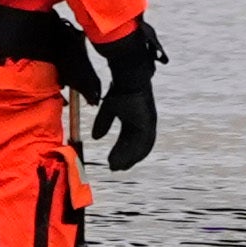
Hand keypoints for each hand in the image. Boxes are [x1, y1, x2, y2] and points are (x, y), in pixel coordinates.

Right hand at [94, 25, 164, 174]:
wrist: (128, 78)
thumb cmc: (118, 89)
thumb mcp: (108, 109)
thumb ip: (103, 123)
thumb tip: (95, 138)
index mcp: (134, 119)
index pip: (128, 139)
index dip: (121, 151)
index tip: (112, 162)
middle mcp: (143, 123)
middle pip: (135, 146)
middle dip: (125, 157)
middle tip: (116, 168)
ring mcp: (148, 123)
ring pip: (140, 147)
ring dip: (130, 158)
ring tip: (119, 167)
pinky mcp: (149, 122)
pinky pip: (144, 142)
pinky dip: (136, 152)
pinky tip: (127, 159)